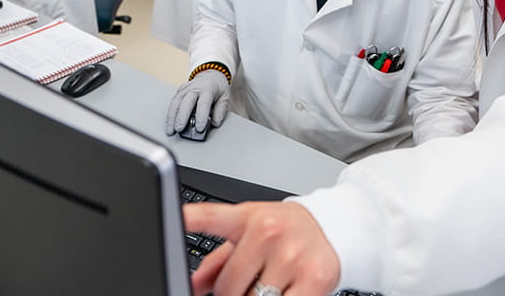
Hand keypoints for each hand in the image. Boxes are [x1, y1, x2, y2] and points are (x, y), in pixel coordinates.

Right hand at [165, 70, 229, 135]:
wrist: (211, 75)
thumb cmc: (218, 88)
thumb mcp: (224, 98)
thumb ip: (220, 111)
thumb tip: (215, 123)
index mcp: (208, 89)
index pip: (203, 103)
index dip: (201, 116)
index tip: (199, 128)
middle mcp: (194, 88)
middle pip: (185, 102)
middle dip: (181, 117)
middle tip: (179, 130)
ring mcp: (185, 89)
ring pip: (176, 102)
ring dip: (171, 117)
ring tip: (170, 130)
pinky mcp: (179, 91)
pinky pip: (173, 103)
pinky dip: (170, 114)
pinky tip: (169, 124)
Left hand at [185, 201, 340, 295]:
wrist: (332, 227)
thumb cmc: (284, 231)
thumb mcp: (249, 234)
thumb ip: (217, 262)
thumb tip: (189, 287)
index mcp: (247, 218)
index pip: (211, 217)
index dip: (188, 219)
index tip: (172, 219)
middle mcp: (269, 232)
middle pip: (227, 289)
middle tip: (248, 286)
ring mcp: (292, 255)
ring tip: (266, 287)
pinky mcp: (314, 279)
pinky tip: (282, 292)